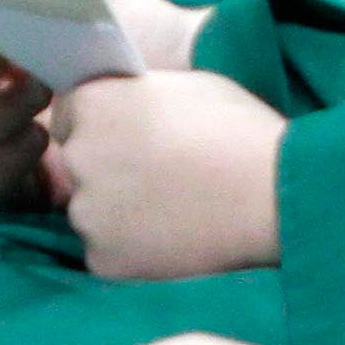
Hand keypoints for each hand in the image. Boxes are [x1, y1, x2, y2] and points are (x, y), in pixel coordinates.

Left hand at [46, 73, 288, 278]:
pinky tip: (173, 235)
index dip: (105, 122)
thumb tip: (124, 105)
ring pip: (92, 210)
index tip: (135, 132)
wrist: (274, 197)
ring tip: (173, 207)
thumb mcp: (190, 87)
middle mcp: (80, 156)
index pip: (71, 113)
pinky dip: (133, 246)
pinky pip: (107, 250)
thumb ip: (139, 94)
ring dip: (119, 210)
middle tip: (161, 172)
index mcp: (97, 104)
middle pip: (78, 163)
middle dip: (108, 166)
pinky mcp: (102, 258)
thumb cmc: (241, 131)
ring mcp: (87, 212)